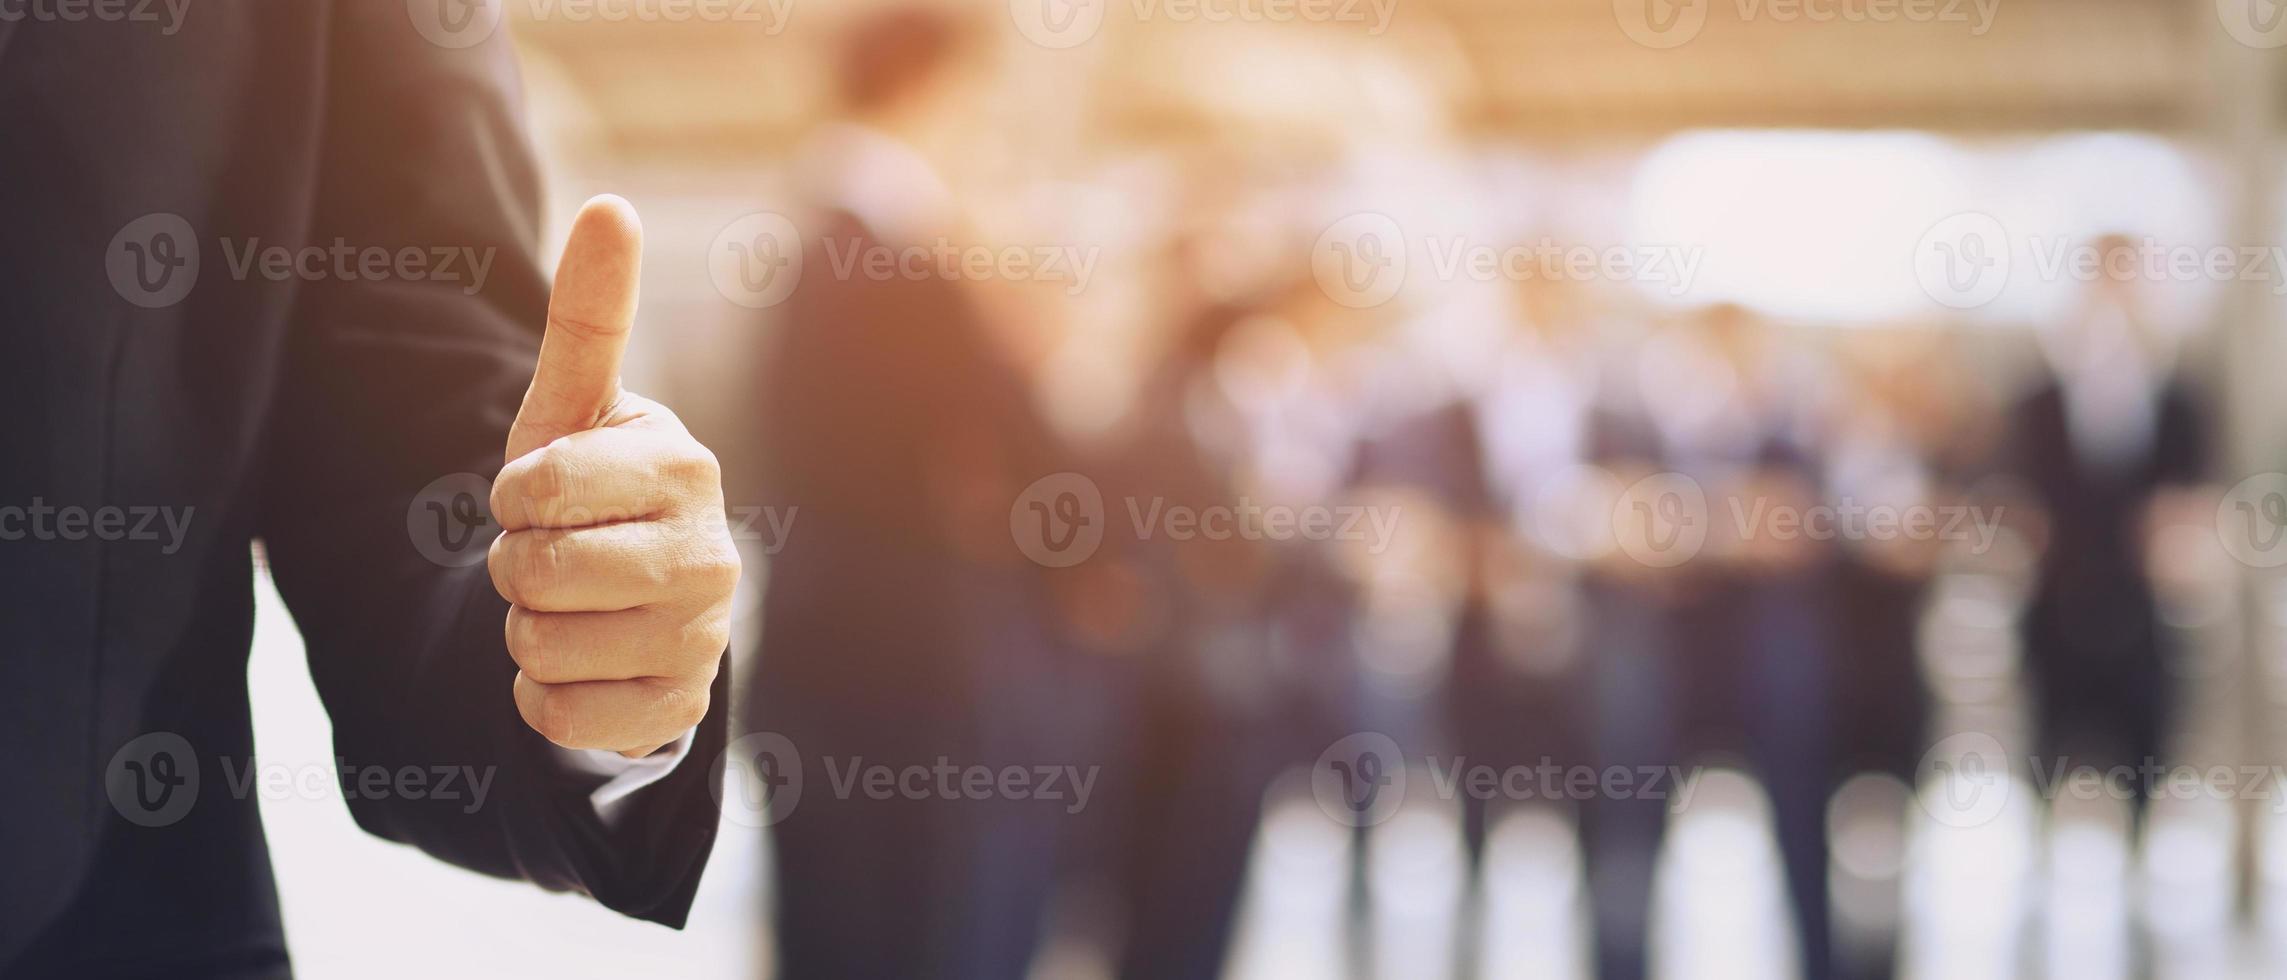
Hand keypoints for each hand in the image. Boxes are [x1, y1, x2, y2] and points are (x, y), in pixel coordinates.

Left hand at [488, 195, 738, 758]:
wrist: (635, 607)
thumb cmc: (592, 491)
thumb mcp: (577, 406)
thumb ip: (590, 316)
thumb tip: (613, 204)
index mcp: (685, 465)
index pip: (534, 490)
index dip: (510, 497)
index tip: (540, 494)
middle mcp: (711, 553)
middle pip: (534, 574)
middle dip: (513, 568)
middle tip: (551, 556)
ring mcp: (704, 638)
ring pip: (539, 649)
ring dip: (526, 633)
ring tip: (570, 608)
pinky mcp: (680, 710)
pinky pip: (559, 717)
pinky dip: (543, 698)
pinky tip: (582, 666)